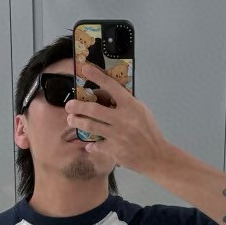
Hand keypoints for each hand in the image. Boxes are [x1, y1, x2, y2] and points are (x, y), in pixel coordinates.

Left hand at [64, 57, 170, 172]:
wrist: (156, 155)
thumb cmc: (149, 131)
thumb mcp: (141, 110)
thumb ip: (125, 102)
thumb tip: (105, 94)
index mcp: (130, 106)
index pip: (112, 86)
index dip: (97, 76)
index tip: (85, 69)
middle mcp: (122, 119)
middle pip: (93, 109)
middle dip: (77, 106)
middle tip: (69, 105)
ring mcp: (117, 135)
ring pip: (90, 126)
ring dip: (77, 122)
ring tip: (71, 119)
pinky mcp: (114, 149)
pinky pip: (96, 145)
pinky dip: (92, 145)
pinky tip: (89, 144)